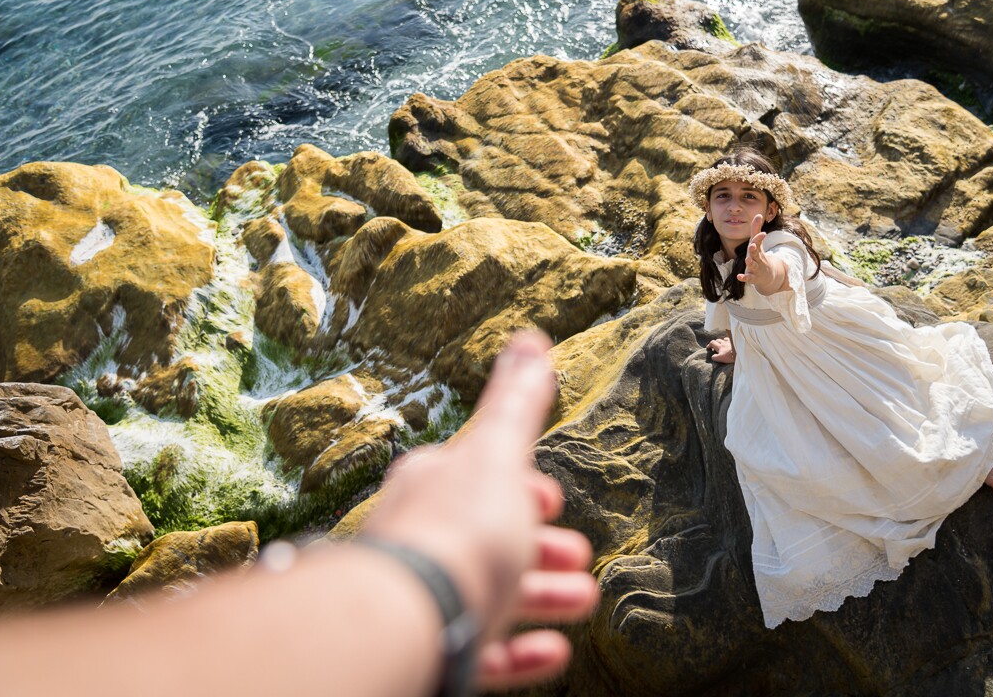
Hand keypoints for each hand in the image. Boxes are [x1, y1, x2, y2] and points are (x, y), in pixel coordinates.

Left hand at [363, 332, 598, 690]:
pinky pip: (483, 652)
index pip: (479, 477)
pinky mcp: (436, 651)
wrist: (411, 619)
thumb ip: (516, 404)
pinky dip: (522, 651)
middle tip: (576, 554)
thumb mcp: (499, 454)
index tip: (552, 498)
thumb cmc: (457, 529)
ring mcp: (429, 598)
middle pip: (489, 537)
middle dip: (538, 543)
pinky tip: (553, 651)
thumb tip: (530, 340)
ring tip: (582, 599)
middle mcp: (425, 539)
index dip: (520, 485)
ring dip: (542, 593)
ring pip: (492, 593)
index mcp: (435, 484)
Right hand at [706, 337, 734, 363]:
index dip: (709, 345)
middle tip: (715, 347)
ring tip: (722, 344)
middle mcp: (724, 342)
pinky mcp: (735, 342)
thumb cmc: (729, 356)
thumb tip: (712, 356)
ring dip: (721, 341)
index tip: (708, 348)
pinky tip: (729, 342)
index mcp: (719, 346)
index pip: (712, 343)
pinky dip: (728, 340)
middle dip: (715, 343)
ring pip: (723, 339)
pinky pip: (730, 339)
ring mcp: (729, 342)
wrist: (739, 353)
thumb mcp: (720, 358)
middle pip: (717, 340)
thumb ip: (715, 357)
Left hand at [736, 215, 770, 284]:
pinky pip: (748, 278)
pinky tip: (739, 277)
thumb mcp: (757, 243)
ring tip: (747, 260)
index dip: (759, 238)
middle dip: (754, 249)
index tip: (763, 233)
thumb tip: (758, 214)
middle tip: (752, 245)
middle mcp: (758, 258)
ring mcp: (756, 268)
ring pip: (753, 265)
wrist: (769, 275)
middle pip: (756, 253)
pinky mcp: (752, 277)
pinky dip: (744, 277)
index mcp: (758, 249)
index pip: (758, 242)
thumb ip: (755, 230)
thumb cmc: (759, 256)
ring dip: (750, 262)